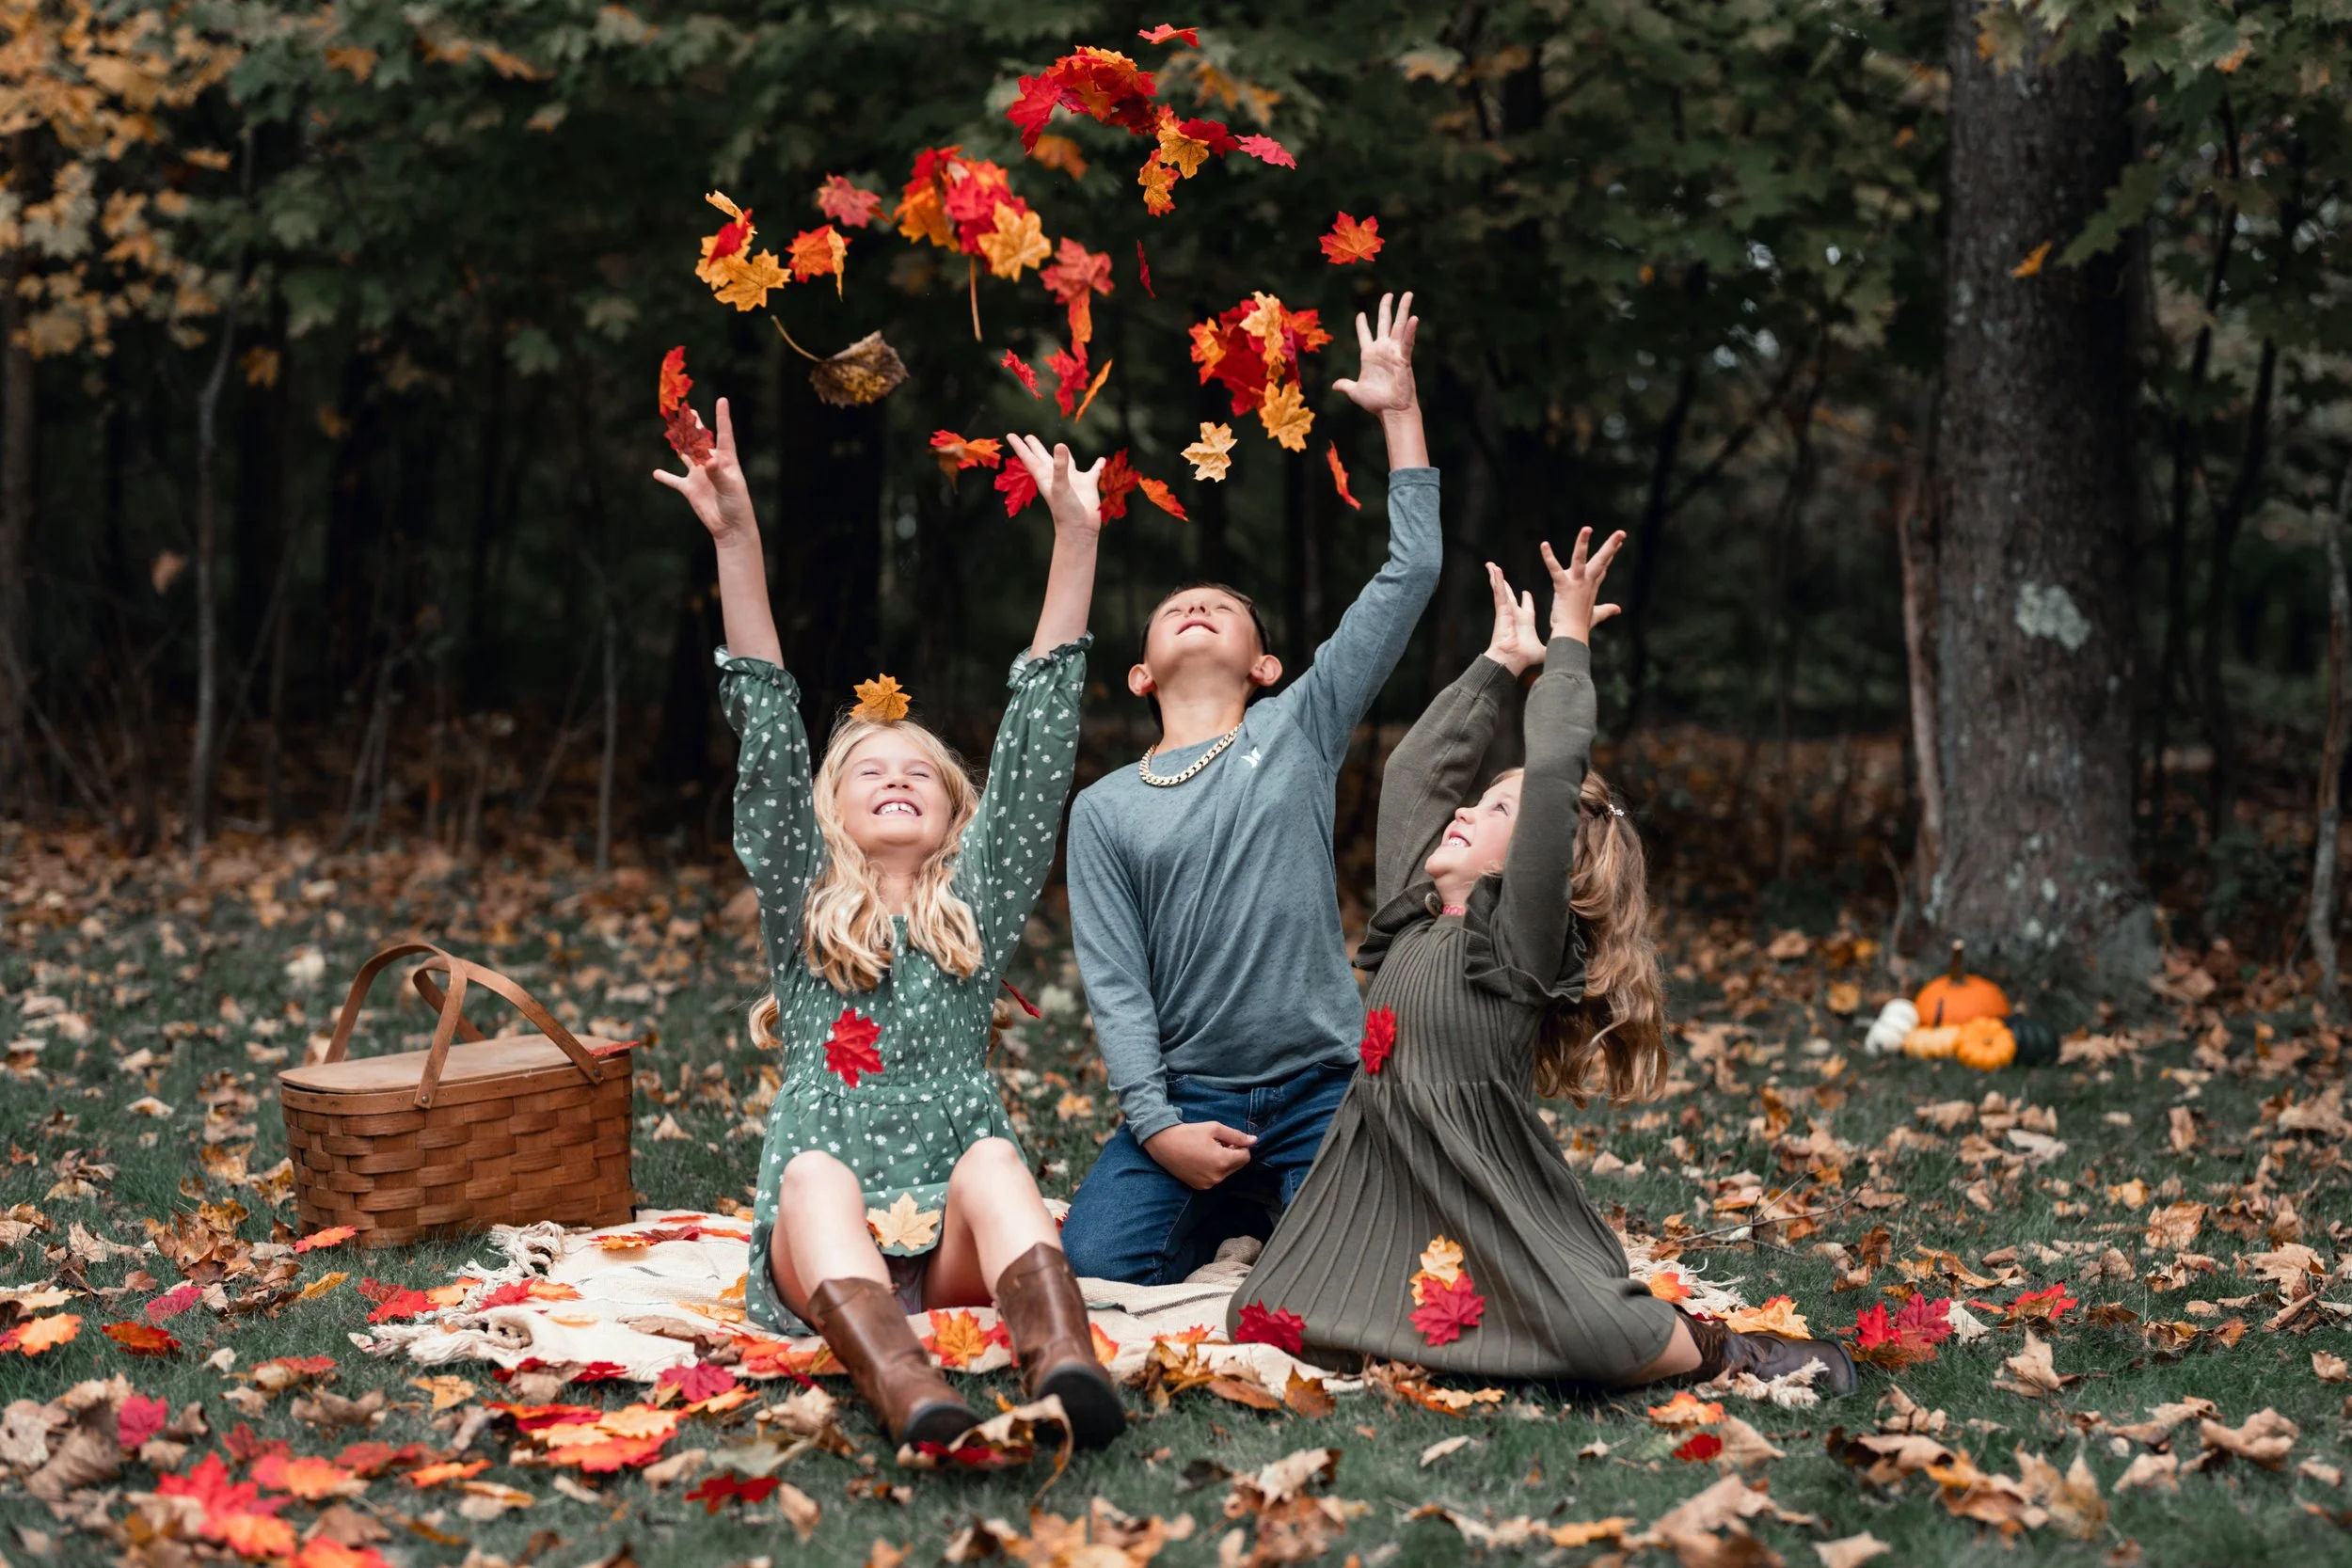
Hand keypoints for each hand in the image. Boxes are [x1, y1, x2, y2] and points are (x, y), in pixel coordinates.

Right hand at [652, 397, 757, 543]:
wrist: (731, 527)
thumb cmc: (737, 505)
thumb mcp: (730, 488)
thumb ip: (718, 474)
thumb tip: (708, 460)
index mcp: (726, 460)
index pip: (724, 434)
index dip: (722, 417)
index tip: (722, 400)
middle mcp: (712, 463)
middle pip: (701, 440)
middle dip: (694, 425)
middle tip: (687, 409)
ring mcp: (699, 475)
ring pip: (686, 454)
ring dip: (679, 443)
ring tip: (671, 430)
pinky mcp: (690, 489)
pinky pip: (675, 480)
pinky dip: (665, 477)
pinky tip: (656, 473)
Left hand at [1006, 433, 1103, 533]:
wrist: (1081, 529)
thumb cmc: (1066, 511)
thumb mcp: (1061, 487)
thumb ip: (1060, 467)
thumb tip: (1060, 445)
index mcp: (1046, 477)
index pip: (1030, 458)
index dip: (1021, 447)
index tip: (1010, 435)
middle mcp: (1057, 477)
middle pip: (1044, 458)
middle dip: (1036, 447)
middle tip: (1028, 436)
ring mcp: (1073, 481)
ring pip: (1067, 462)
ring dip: (1064, 454)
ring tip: (1061, 445)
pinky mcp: (1087, 485)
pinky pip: (1093, 472)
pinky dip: (1097, 466)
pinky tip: (1101, 460)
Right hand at [1142, 1121, 1255, 1190]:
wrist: (1163, 1143)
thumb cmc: (1189, 1133)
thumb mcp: (1214, 1128)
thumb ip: (1236, 1135)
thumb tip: (1254, 1141)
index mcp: (1223, 1162)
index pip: (1245, 1157)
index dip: (1240, 1146)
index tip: (1228, 1139)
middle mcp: (1217, 1177)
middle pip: (1237, 1166)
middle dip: (1232, 1154)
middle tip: (1217, 1142)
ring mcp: (1208, 1184)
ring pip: (1226, 1173)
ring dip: (1223, 1162)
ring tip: (1208, 1150)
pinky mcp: (1199, 1187)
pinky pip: (1215, 1178)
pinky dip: (1213, 1169)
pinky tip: (1201, 1158)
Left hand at [1332, 290, 1418, 418]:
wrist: (1390, 411)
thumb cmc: (1375, 402)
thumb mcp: (1356, 392)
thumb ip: (1346, 385)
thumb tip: (1335, 385)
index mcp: (1369, 355)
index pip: (1365, 335)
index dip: (1362, 324)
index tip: (1360, 314)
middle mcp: (1382, 350)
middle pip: (1384, 323)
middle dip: (1386, 308)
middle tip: (1389, 294)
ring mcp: (1394, 353)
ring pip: (1399, 326)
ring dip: (1403, 310)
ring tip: (1408, 295)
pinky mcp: (1404, 359)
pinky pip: (1407, 342)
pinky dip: (1410, 331)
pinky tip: (1413, 318)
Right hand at [1481, 562, 1543, 675]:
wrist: (1511, 660)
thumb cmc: (1524, 658)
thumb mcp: (1543, 651)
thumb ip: (1553, 649)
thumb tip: (1565, 654)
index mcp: (1525, 623)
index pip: (1525, 608)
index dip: (1526, 601)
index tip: (1526, 593)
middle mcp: (1514, 615)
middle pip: (1510, 596)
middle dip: (1505, 585)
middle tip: (1501, 574)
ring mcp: (1506, 611)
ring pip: (1502, 590)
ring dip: (1496, 578)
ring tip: (1492, 565)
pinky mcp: (1502, 609)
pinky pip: (1499, 592)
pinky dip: (1496, 581)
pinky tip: (1494, 570)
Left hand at [1541, 528, 1625, 644]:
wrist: (1571, 635)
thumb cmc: (1581, 626)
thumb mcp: (1596, 615)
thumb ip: (1606, 610)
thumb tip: (1618, 609)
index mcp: (1592, 586)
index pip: (1603, 567)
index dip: (1610, 554)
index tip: (1618, 542)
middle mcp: (1587, 582)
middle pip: (1601, 560)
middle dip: (1612, 545)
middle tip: (1622, 532)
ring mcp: (1576, 583)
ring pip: (1581, 559)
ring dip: (1583, 543)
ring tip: (1587, 529)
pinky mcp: (1564, 586)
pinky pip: (1555, 569)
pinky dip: (1549, 557)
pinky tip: (1544, 545)